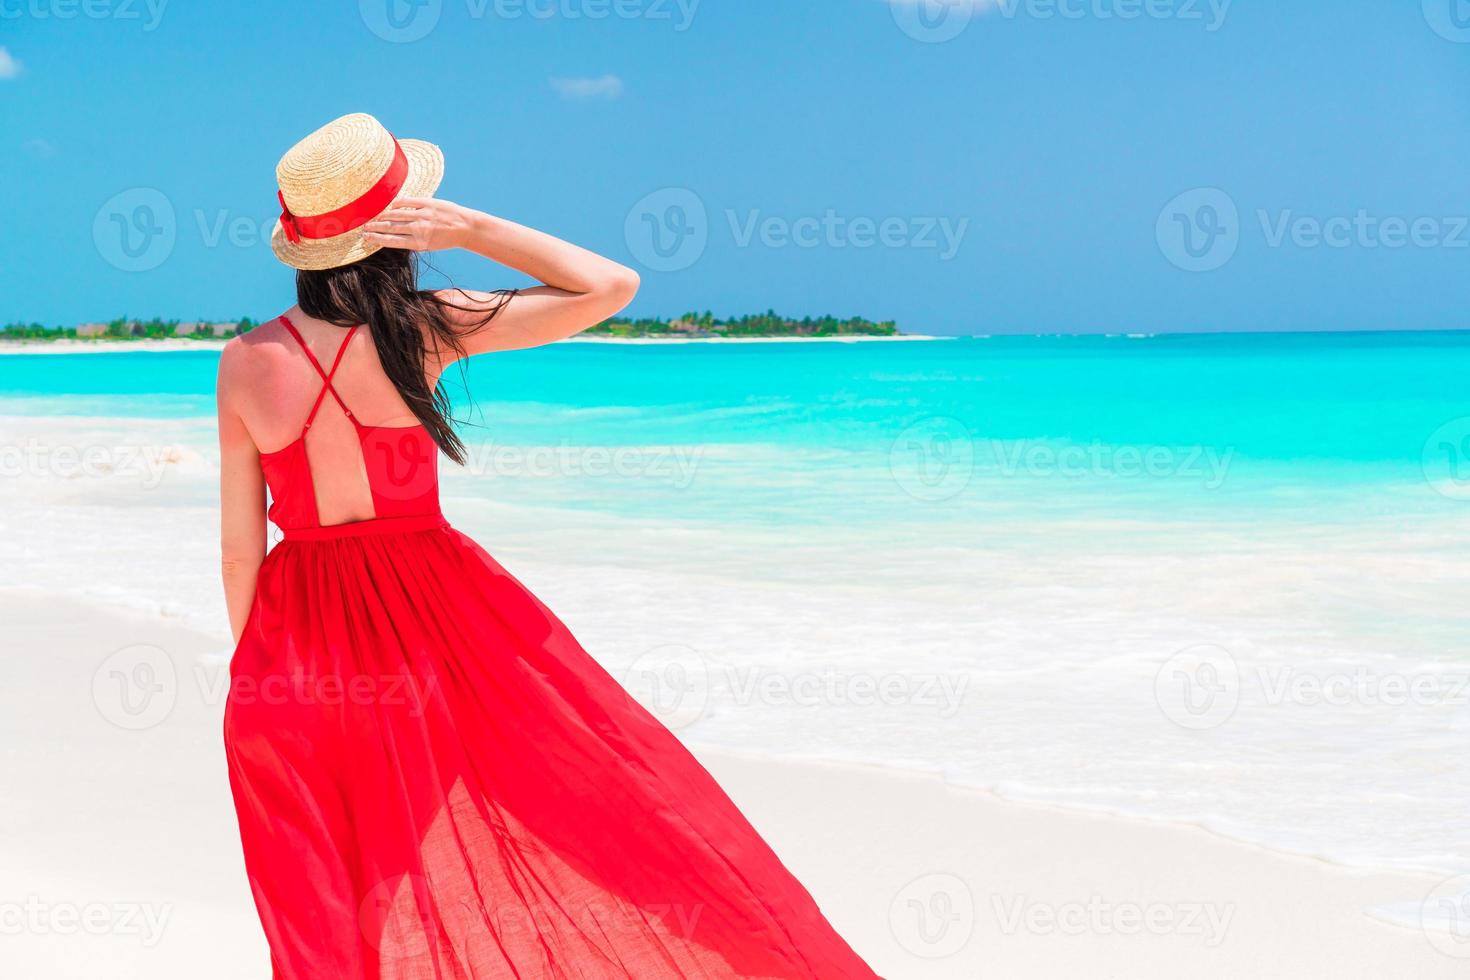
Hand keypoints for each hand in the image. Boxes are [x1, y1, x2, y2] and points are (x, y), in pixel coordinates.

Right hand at [361, 197, 476, 251]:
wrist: (465, 227)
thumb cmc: (446, 238)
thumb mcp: (429, 245)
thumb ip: (412, 240)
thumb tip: (393, 236)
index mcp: (419, 242)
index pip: (392, 241)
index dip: (377, 239)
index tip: (366, 237)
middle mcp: (419, 229)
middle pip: (391, 228)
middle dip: (375, 227)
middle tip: (364, 227)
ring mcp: (423, 215)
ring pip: (396, 215)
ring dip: (383, 216)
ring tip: (374, 218)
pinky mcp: (428, 203)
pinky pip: (407, 202)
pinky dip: (397, 204)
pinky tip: (391, 206)